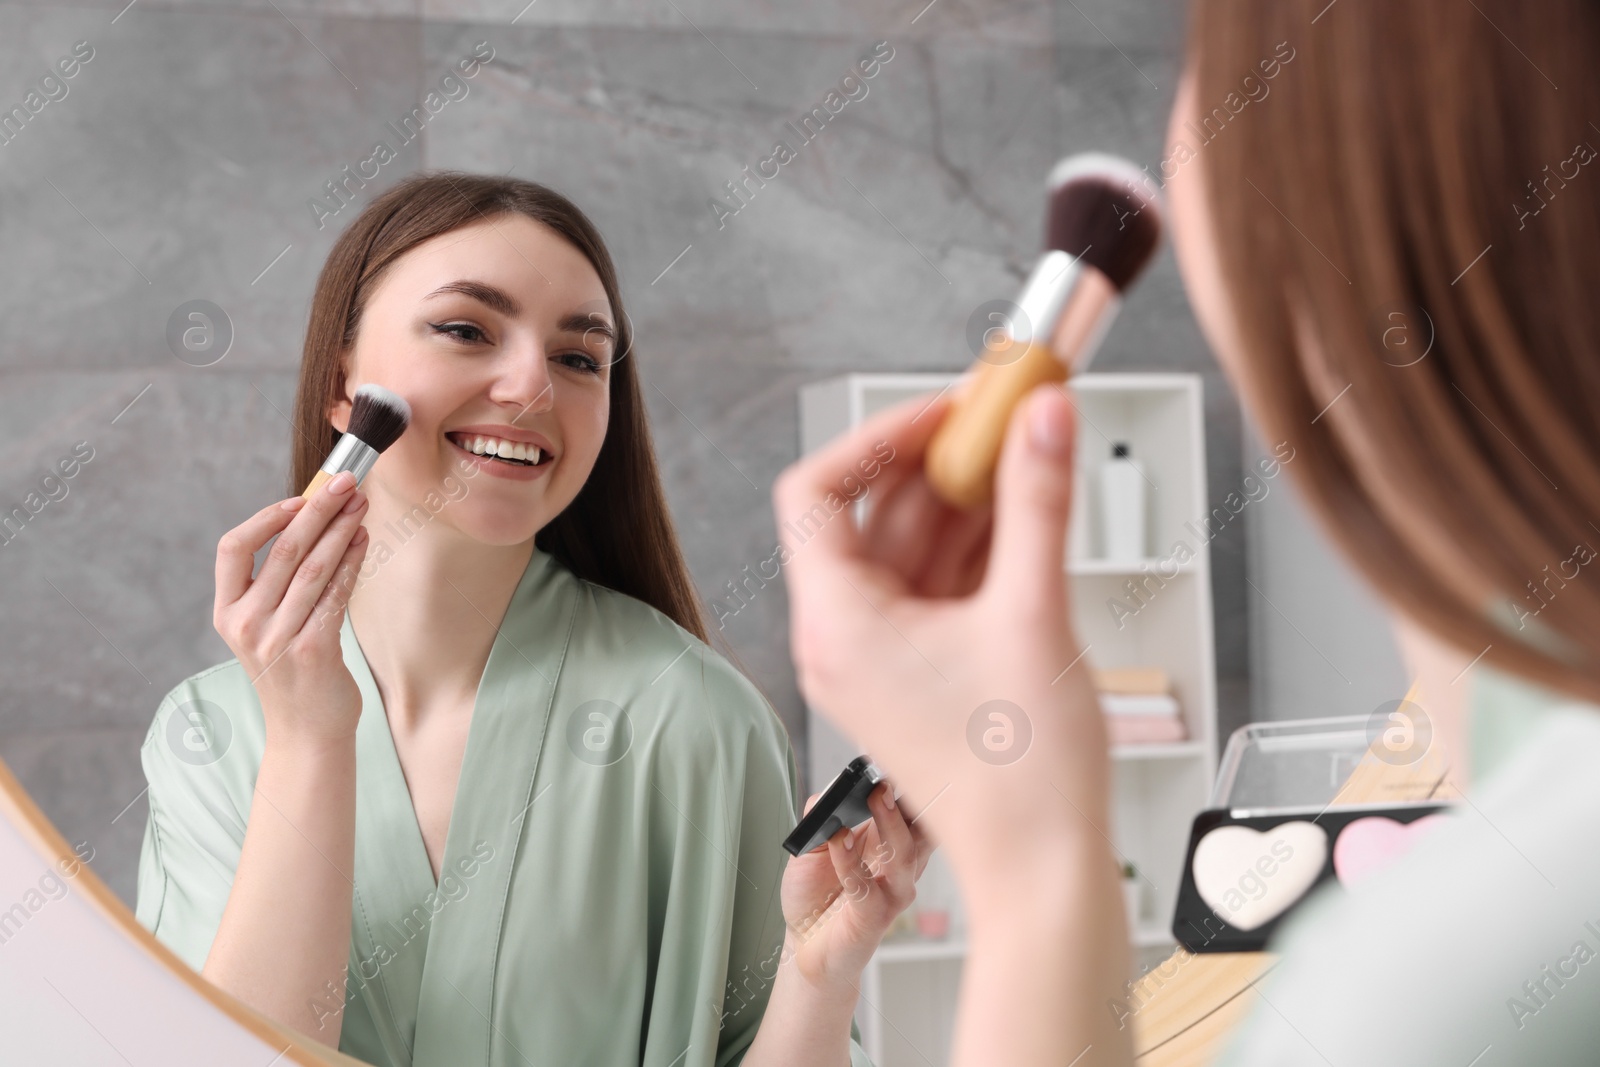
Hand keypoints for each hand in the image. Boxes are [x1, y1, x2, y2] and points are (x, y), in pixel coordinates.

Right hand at [213, 471, 370, 746]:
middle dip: (319, 510)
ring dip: (342, 530)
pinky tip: (364, 540)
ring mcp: (277, 639)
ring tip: (362, 505)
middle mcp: (246, 624)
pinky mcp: (313, 650)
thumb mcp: (267, 628)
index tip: (300, 497)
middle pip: (283, 550)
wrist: (307, 732)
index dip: (266, 517)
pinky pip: (335, 594)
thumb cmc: (292, 671)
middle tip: (346, 482)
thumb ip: (277, 584)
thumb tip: (313, 520)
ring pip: (314, 568)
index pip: (231, 549)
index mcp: (227, 613)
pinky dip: (352, 561)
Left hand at [772, 385, 1111, 904]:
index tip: (948, 410)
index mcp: (836, 623)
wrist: (1043, 868)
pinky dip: (980, 547)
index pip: (816, 491)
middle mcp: (844, 637)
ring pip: (914, 547)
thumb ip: (1037, 500)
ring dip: (970, 498)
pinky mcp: (922, 671)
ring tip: (1030, 453)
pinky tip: (1029, 513)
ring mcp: (883, 657)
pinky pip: (939, 585)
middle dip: (943, 460)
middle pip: (875, 512)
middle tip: (1007, 417)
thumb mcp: (1033, 611)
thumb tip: (1041, 417)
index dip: (879, 436)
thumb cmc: (1020, 779)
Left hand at [780, 781, 933, 985]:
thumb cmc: (816, 895)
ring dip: (891, 823)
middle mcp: (900, 865)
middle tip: (898, 772)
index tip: (903, 754)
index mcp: (892, 842)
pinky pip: (866, 886)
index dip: (914, 783)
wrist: (806, 946)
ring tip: (876, 798)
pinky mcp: (874, 917)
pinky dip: (851, 861)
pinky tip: (839, 841)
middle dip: (915, 798)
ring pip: (905, 854)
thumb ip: (819, 815)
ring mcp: (892, 892)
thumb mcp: (812, 844)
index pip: (915, 808)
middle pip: (922, 826)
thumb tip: (831, 789)